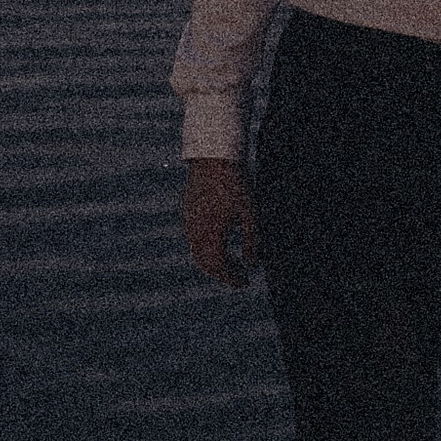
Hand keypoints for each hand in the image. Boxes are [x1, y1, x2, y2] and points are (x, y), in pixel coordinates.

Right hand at [183, 159, 257, 286]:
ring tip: (230, 260)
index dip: (231, 278)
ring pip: (197, 251)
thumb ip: (252, 240)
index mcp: (211, 233)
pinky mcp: (187, 211)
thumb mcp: (249, 213)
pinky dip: (205, 247)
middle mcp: (196, 230)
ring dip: (213, 261)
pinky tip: (219, 240)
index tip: (244, 282)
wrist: (214, 157)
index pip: (219, 267)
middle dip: (221, 273)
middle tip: (238, 275)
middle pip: (205, 263)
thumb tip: (253, 264)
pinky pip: (193, 237)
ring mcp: (189, 220)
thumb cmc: (235, 184)